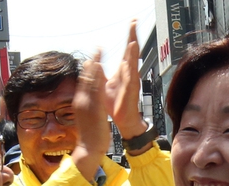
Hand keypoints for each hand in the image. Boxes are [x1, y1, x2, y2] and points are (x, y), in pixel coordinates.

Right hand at [71, 51, 111, 181]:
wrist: (88, 149)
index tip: (93, 58)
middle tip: (98, 48)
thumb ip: (88, 107)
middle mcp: (82, 101)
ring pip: (90, 81)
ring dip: (95, 65)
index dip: (89, 69)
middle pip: (86, 78)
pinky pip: (95, 90)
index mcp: (80, 103)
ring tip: (99, 53)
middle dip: (92, 62)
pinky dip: (97, 78)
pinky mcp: (93, 108)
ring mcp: (87, 104)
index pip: (84, 82)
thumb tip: (89, 100)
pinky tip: (101, 69)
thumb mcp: (87, 118)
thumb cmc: (90, 135)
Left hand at [106, 21, 147, 143]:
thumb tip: (93, 63)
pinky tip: (129, 63)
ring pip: (133, 64)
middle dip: (133, 37)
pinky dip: (131, 70)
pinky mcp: (131, 92)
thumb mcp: (105, 86)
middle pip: (132, 52)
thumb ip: (100, 74)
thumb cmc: (116, 104)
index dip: (129, 37)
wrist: (122, 120)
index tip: (132, 23)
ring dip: (133, 52)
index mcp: (123, 72)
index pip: (127, 51)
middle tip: (134, 23)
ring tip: (132, 40)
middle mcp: (129, 74)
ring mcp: (131, 82)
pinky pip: (131, 79)